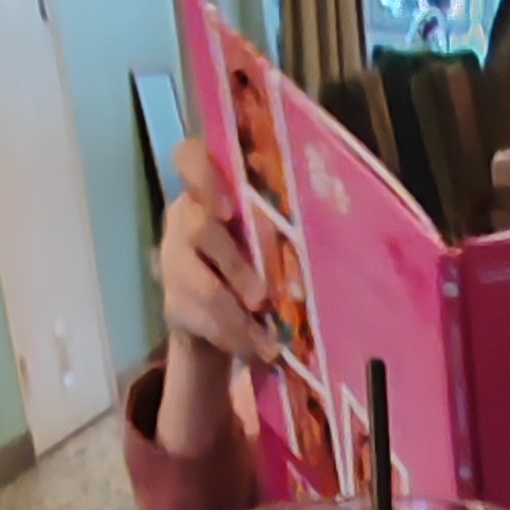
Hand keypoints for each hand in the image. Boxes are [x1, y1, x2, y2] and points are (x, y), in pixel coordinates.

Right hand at [157, 138, 275, 461]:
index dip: (202, 177)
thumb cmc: (255, 254)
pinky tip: (259, 351)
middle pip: (199, 229)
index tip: (226, 208)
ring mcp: (174, 261)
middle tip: (261, 299)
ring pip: (200, 286)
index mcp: (208, 188)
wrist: (216, 310)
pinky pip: (202, 321)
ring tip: (268, 343)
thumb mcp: (264, 232)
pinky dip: (235, 339)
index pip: (189, 158)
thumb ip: (276, 224)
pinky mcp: (174, 304)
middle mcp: (184, 217)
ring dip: (236, 317)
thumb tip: (335, 232)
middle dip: (234, 265)